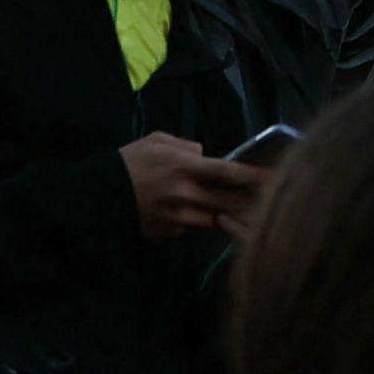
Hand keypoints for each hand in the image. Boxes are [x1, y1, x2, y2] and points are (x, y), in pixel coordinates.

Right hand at [121, 132, 265, 240]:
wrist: (100, 195)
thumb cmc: (130, 161)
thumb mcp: (156, 140)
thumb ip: (184, 145)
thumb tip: (204, 154)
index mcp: (182, 166)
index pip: (225, 172)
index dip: (251, 176)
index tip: (272, 177)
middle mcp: (184, 193)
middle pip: (227, 201)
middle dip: (250, 201)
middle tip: (270, 200)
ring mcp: (178, 217)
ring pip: (213, 219)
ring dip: (227, 215)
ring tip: (242, 211)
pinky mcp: (169, 233)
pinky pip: (191, 227)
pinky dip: (196, 220)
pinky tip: (192, 213)